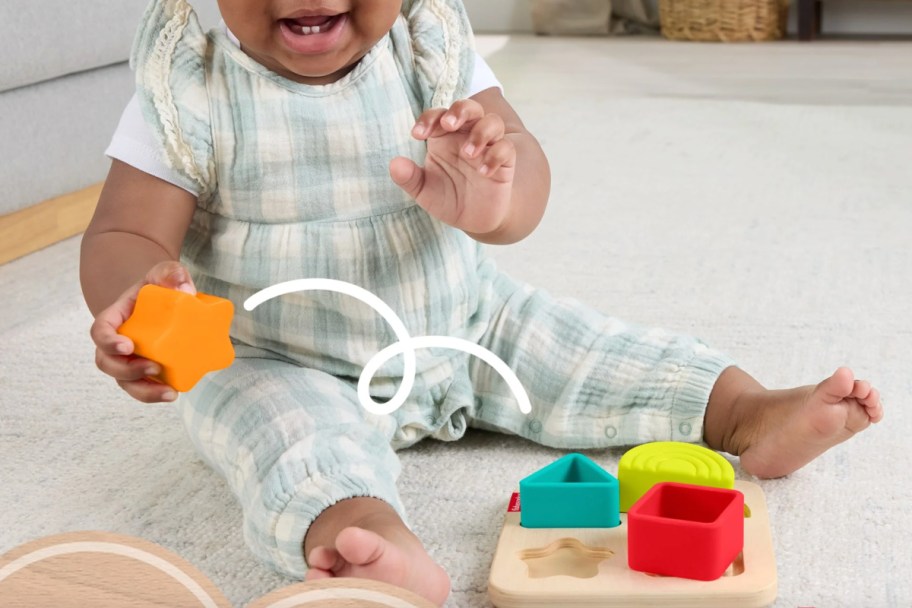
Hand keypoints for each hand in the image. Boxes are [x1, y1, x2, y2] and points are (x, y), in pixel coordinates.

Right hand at [89, 261, 195, 402]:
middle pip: (107, 362)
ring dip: (143, 391)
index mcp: (116, 318)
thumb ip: (172, 274)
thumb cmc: (161, 285)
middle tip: (153, 367)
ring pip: (124, 381)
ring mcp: (129, 359)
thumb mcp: (166, 271)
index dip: (108, 341)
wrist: (167, 299)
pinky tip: (175, 392)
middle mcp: (117, 342)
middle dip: (127, 370)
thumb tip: (185, 291)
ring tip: (169, 393)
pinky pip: (144, 387)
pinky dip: (156, 393)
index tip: (128, 346)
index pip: (100, 331)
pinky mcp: (146, 370)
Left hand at [390, 99, 515, 235]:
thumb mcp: (424, 191)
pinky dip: (496, 155)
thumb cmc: (449, 199)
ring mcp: (488, 147)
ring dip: (480, 132)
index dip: (429, 120)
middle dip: (460, 111)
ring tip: (468, 153)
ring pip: (492, 122)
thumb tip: (394, 164)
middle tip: (449, 124)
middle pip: (469, 107)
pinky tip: (484, 172)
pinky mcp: (505, 162)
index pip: (438, 116)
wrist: (474, 221)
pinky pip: (506, 148)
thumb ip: (409, 178)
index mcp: (445, 137)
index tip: (417, 135)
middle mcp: (467, 137)